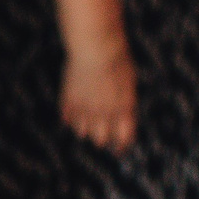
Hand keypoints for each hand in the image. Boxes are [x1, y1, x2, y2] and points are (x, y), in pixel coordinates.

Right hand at [60, 36, 136, 152]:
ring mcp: (85, 109)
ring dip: (86, 129)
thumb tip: (122, 118)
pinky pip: (68, 120)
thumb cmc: (118, 61)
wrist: (97, 48)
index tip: (119, 150)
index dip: (121, 146)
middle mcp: (105, 113)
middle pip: (101, 139)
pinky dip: (72, 119)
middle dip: (103, 139)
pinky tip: (75, 112)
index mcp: (124, 109)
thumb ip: (125, 102)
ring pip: (83, 133)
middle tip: (102, 137)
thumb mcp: (129, 83)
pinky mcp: (68, 103)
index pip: (124, 137)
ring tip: (89, 121)